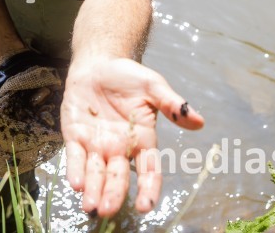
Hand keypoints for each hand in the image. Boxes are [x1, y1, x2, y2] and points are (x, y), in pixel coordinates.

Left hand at [60, 57, 203, 217]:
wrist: (98, 63)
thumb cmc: (128, 76)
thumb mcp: (153, 86)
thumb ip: (172, 104)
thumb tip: (199, 121)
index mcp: (142, 140)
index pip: (148, 169)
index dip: (148, 189)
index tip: (145, 206)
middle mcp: (119, 149)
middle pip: (118, 177)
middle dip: (113, 194)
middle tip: (107, 210)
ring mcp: (96, 145)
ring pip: (95, 173)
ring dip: (93, 190)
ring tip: (90, 206)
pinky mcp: (75, 136)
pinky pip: (75, 157)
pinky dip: (75, 170)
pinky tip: (75, 183)